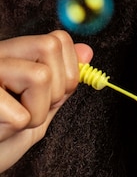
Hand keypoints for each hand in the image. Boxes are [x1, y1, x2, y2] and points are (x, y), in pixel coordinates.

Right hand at [0, 30, 92, 171]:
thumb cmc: (2, 137)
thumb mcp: (40, 105)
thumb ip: (62, 81)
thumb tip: (87, 52)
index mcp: (11, 55)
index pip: (57, 39)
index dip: (67, 72)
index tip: (50, 96)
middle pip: (50, 46)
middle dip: (56, 89)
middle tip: (30, 108)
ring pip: (41, 75)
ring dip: (38, 110)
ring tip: (14, 119)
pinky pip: (22, 112)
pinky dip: (19, 129)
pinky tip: (1, 128)